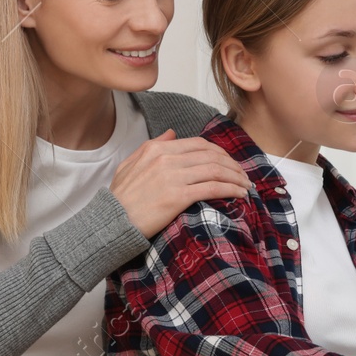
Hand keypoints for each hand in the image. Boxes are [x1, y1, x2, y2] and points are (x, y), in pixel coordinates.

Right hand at [110, 129, 251, 238]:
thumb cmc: (120, 199)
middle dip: (232, 165)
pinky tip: (239, 194)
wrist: (111, 222)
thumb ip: (152, 146)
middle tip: (243, 175)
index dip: (220, 153)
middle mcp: (166, 158)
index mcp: (156, 148)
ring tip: (245, 185)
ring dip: (235, 177)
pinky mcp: (178, 196)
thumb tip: (172, 133)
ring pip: (216, 169)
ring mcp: (173, 176)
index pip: (198, 144)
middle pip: (211, 155)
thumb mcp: (130, 164)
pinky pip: (212, 187)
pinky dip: (230, 189)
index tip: (229, 163)